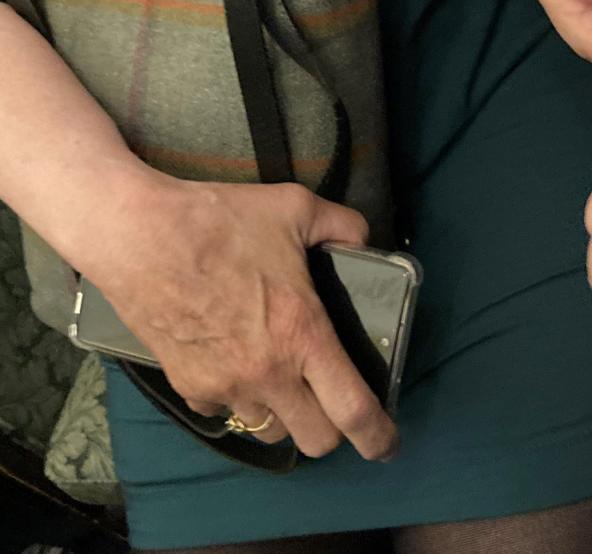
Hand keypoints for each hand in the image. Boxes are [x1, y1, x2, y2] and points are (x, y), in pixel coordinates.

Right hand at [78, 168, 397, 461]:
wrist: (140, 234)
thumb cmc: (222, 220)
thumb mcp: (297, 207)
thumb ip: (343, 226)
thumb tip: (361, 243)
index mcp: (303, 334)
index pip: (351, 409)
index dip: (377, 436)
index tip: (388, 446)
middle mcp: (267, 372)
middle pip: (315, 439)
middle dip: (333, 429)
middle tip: (333, 398)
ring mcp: (224, 386)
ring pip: (269, 430)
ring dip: (285, 414)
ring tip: (285, 378)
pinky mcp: (187, 387)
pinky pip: (224, 411)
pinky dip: (238, 398)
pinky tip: (237, 363)